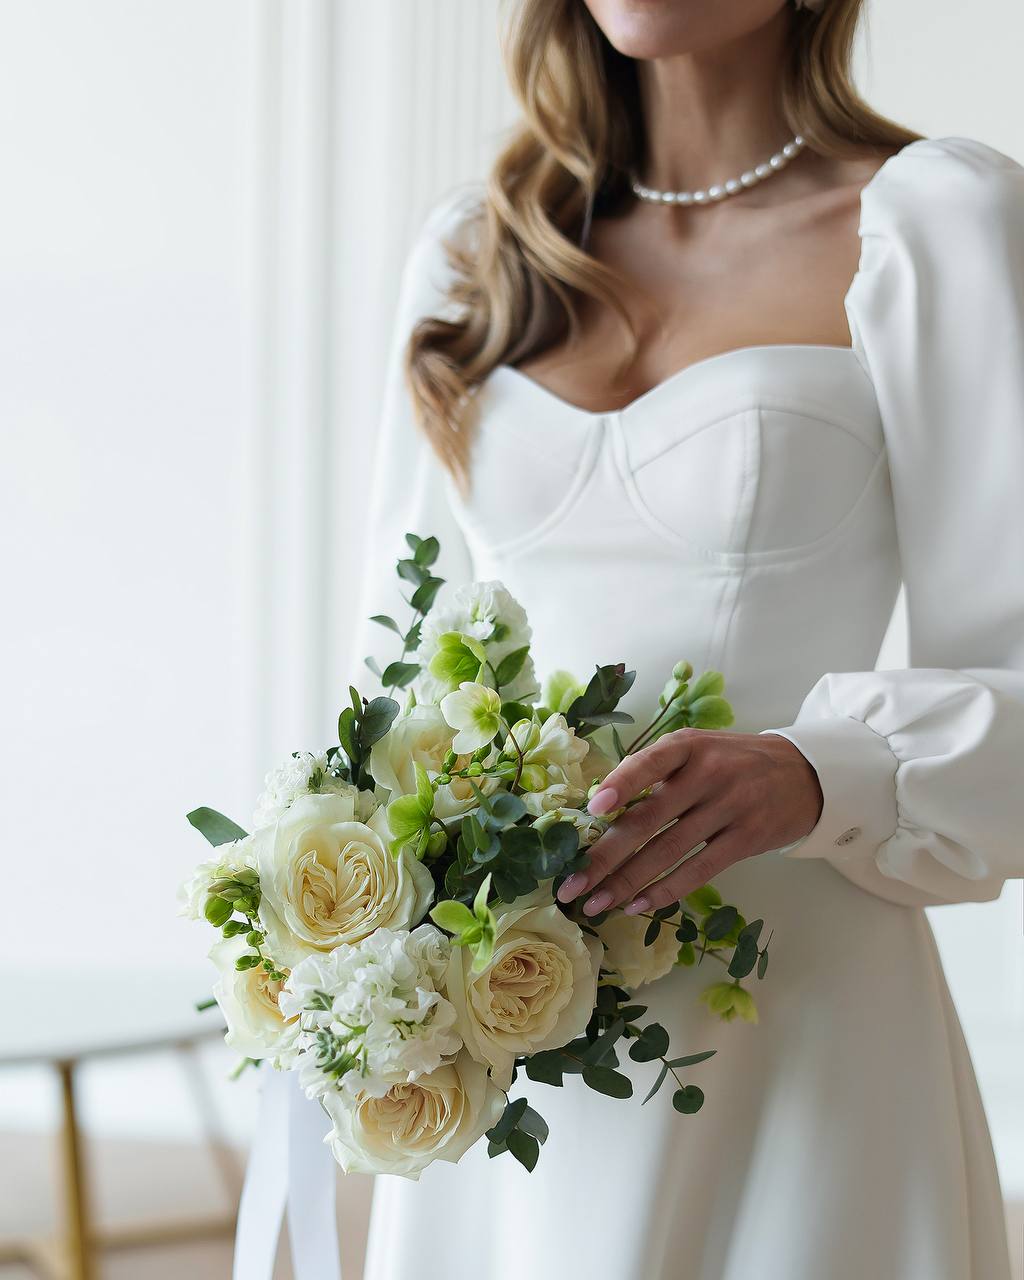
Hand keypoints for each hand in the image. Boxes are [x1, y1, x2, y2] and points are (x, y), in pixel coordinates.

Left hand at [556, 729, 823, 915]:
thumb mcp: (696, 749)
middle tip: (572, 885)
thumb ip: (654, 771)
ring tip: (596, 903)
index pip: (649, 763)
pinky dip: (666, 890)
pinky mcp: (746, 840)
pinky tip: (639, 905)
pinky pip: (699, 871)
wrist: (802, 774)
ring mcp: (729, 808)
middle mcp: (708, 774)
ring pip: (668, 851)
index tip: (591, 810)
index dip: (620, 784)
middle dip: (605, 856)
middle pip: (649, 819)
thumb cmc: (731, 762)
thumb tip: (597, 808)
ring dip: (627, 882)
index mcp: (687, 747)